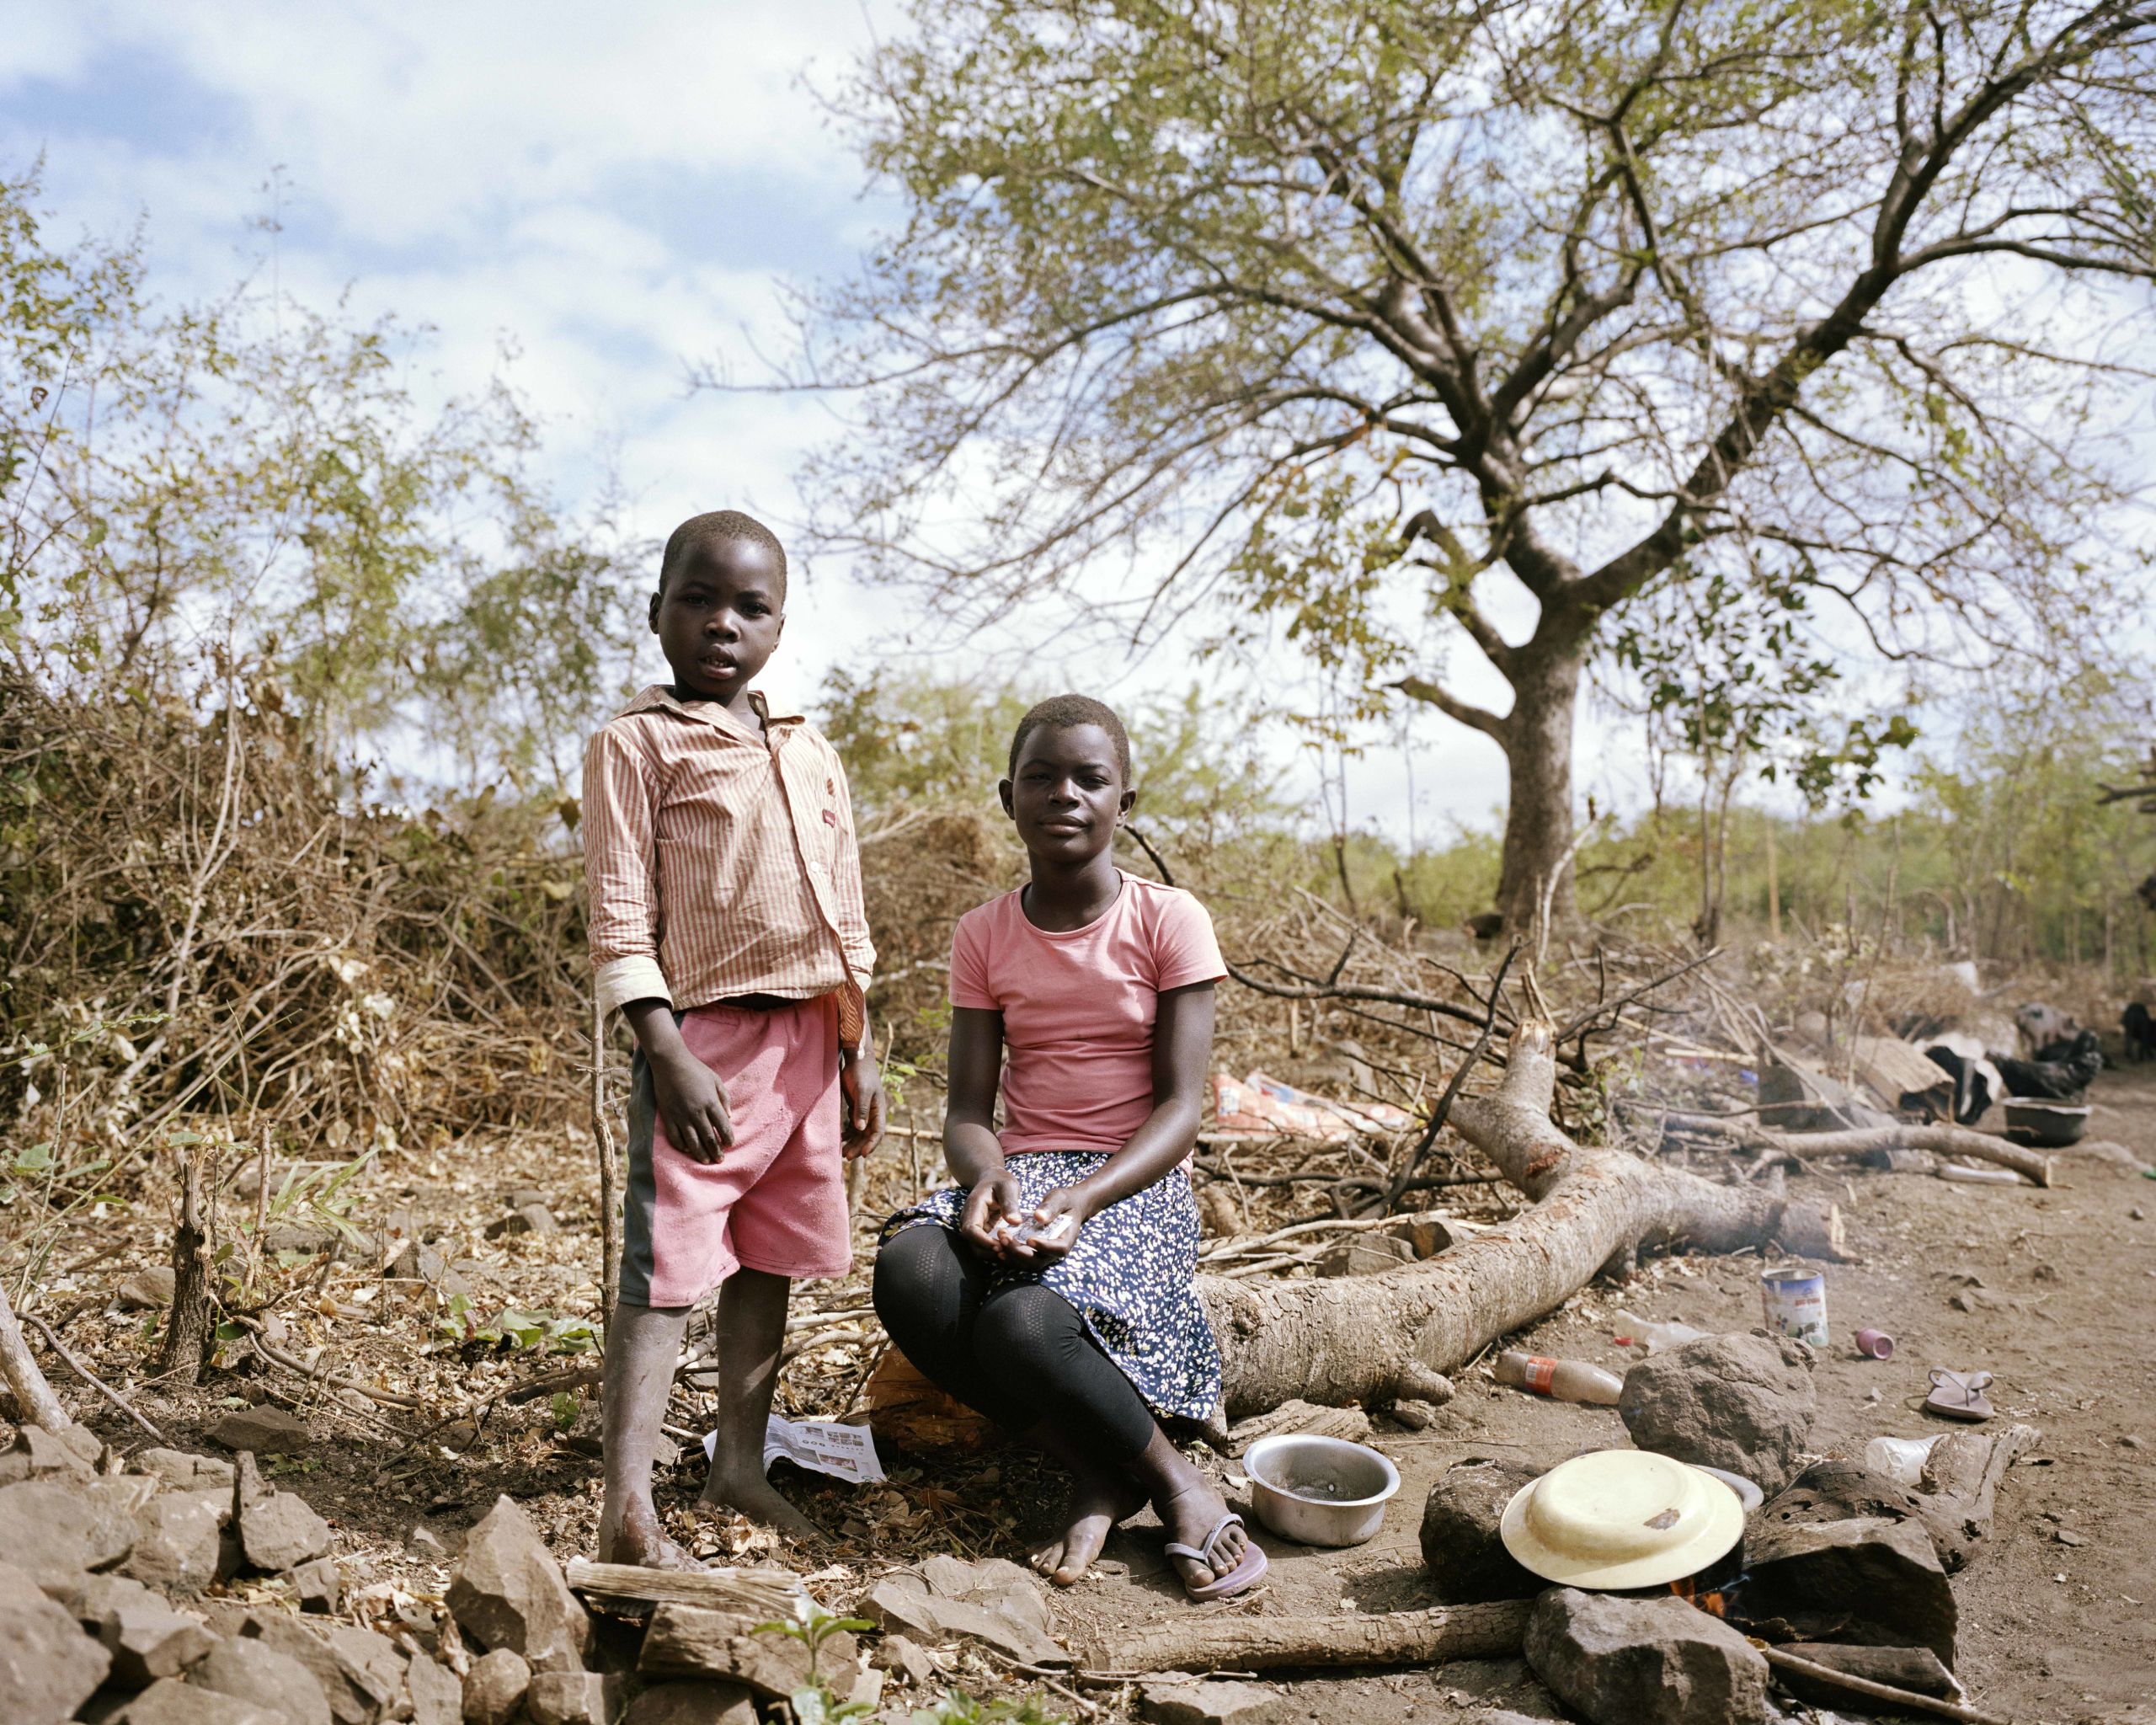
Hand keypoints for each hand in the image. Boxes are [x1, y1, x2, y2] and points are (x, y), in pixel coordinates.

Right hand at [650, 1047, 732, 1164]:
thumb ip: (724, 1098)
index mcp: (710, 1102)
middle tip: (719, 1160)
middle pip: (708, 1137)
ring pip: (692, 1141)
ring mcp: (681, 1115)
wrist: (670, 1063)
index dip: (727, 1138)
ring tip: (705, 1161)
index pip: (723, 1126)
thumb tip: (729, 1117)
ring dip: (700, 1153)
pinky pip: (674, 1136)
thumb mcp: (716, 1080)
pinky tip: (687, 1150)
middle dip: (715, 1151)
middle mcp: (697, 1111)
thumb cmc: (696, 1070)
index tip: (729, 1144)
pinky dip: (681, 1146)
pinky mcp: (668, 1116)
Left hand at [840, 1051, 885, 1160]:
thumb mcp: (862, 1091)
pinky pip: (853, 1126)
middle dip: (859, 1147)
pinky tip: (840, 1139)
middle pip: (868, 1135)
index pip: (878, 1132)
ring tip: (843, 1153)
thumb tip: (860, 1128)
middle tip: (847, 1157)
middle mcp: (873, 1113)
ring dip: (853, 1143)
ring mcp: (864, 1111)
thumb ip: (861, 1109)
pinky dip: (848, 1134)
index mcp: (879, 1109)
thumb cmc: (861, 1073)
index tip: (862, 1154)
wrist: (856, 1059)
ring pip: (860, 1132)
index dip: (872, 1144)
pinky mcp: (855, 1108)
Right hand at [959, 1169, 1023, 1257]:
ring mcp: (975, 1227)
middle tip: (1008, 1254)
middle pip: (972, 1243)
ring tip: (1009, 1255)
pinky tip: (1009, 1253)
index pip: (970, 1229)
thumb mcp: (1007, 1186)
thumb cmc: (1000, 1181)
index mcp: (973, 1207)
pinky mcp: (982, 1233)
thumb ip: (1010, 1203)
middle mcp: (969, 1220)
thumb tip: (1015, 1222)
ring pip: (977, 1248)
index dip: (982, 1241)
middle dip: (988, 1251)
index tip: (999, 1246)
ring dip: (991, 1254)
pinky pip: (985, 1247)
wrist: (992, 1180)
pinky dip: (995, 1252)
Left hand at [1002, 1182, 1092, 1264]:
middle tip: (1004, 1238)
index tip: (1029, 1239)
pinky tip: (996, 1245)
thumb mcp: (1059, 1198)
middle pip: (1038, 1260)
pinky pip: (1020, 1259)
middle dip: (1019, 1252)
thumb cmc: (1063, 1201)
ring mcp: (1042, 1254)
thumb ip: (1051, 1207)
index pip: (1058, 1249)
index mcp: (1066, 1239)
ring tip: (998, 1240)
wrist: (1063, 1207)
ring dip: (1011, 1254)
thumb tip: (1039, 1217)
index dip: (1045, 1247)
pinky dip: (1008, 1255)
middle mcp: (1054, 1251)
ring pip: (1026, 1263)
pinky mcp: (1032, 1252)